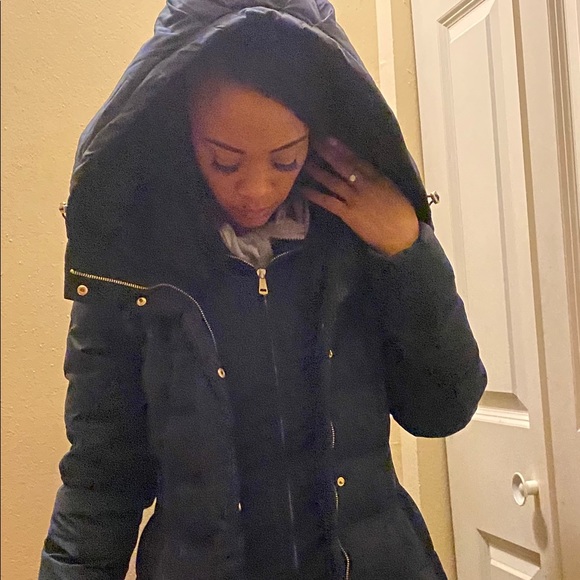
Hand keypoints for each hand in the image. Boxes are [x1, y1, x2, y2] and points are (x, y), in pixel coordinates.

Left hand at [300, 138, 418, 255]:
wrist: (402, 235)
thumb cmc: (401, 214)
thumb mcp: (393, 190)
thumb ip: (378, 180)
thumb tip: (364, 172)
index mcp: (377, 178)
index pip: (357, 160)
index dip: (342, 149)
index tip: (329, 139)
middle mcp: (364, 185)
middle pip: (343, 166)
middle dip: (328, 154)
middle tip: (315, 143)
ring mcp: (355, 199)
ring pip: (333, 181)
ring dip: (318, 172)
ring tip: (306, 163)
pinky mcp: (348, 214)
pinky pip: (329, 202)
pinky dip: (315, 196)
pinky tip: (304, 190)